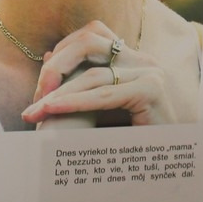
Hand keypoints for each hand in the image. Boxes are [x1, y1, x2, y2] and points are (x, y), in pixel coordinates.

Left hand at [21, 20, 176, 126]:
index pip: (90, 35)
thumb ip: (78, 81)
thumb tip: (47, 55)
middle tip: (36, 96)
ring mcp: (149, 73)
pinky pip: (105, 95)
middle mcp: (142, 59)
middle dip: (56, 66)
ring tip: (37, 110)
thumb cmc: (130, 138)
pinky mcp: (151, 91)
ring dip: (59, 93)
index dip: (61, 53)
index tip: (40, 84)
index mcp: (132, 57)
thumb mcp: (98, 104)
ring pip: (93, 74)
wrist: (166, 166)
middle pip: (89, 43)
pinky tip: (54, 109)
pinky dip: (75, 102)